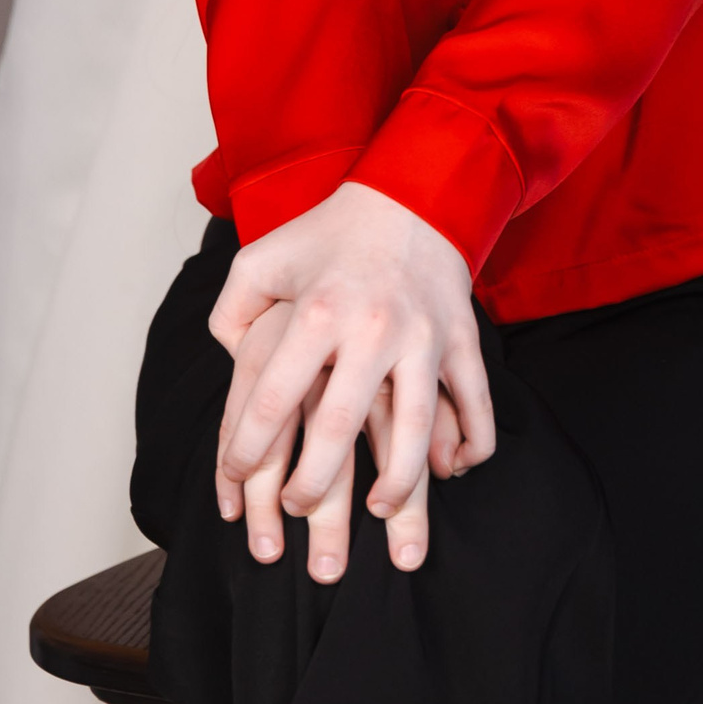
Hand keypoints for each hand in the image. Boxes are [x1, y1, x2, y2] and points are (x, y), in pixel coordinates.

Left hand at [211, 181, 494, 573]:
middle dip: (312, 485)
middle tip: (297, 507)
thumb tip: (226, 362)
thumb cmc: (329, 235)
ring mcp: (424, 337)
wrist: (412, 194)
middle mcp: (373, 328)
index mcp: (318, 312)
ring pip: (414, 431)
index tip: (235, 479)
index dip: (246, 451)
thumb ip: (232, 313)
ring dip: (396, 482)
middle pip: (338, 430)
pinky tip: (452, 470)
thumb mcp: (263, 258)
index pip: (273, 399)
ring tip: (379, 510)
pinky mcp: (462, 339)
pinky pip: (476, 405)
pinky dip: (472, 445)